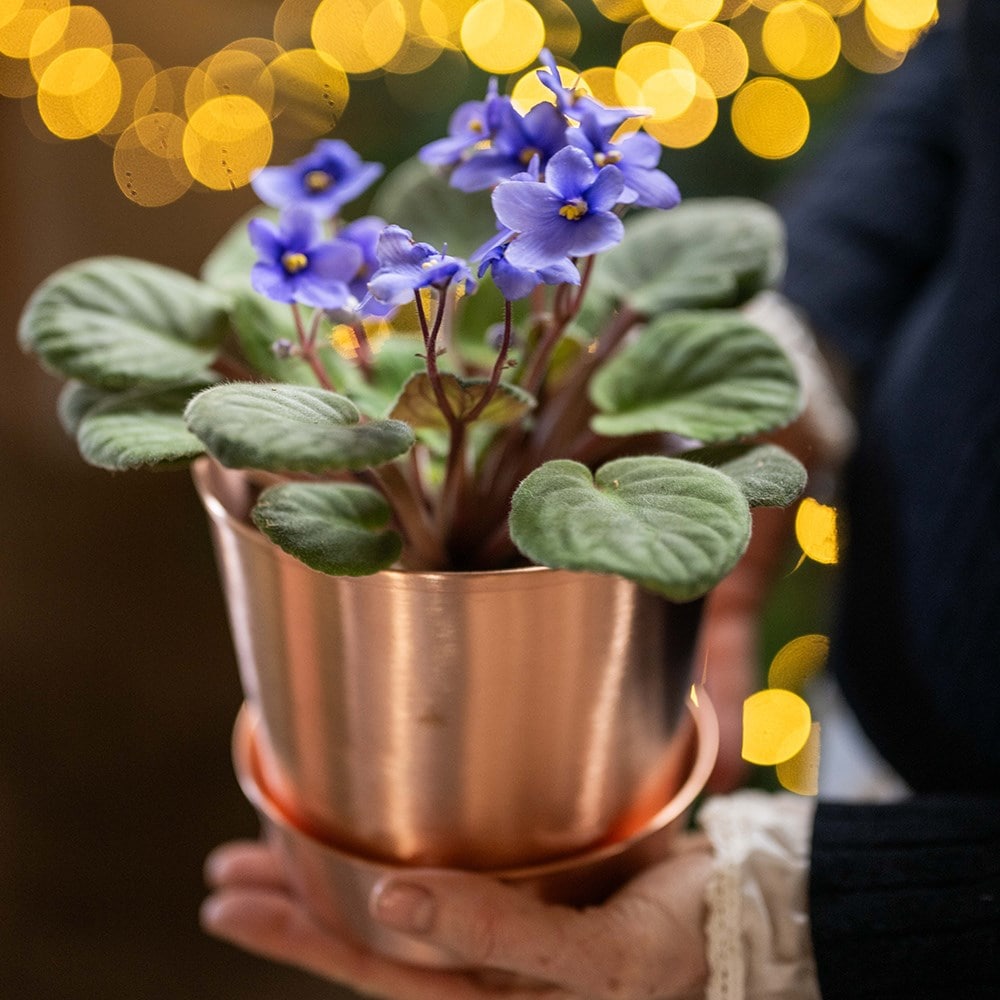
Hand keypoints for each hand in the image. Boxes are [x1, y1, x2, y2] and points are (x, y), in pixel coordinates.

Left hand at [201, 835, 712, 999]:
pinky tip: (367, 822)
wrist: (745, 912)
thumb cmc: (677, 950)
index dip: (298, 938)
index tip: (233, 901)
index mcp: (486, 996)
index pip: (371, 970)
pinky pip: (442, 864)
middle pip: (366, 938)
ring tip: (260, 850)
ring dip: (328, 877)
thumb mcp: (594, 961)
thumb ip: (498, 936)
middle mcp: (478, 963)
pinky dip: (392, 842)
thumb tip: (392, 895)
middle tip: (224, 876)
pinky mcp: (521, 880)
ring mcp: (495, 923)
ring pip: (394, 901)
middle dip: (291, 909)